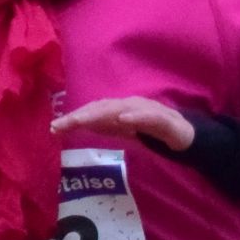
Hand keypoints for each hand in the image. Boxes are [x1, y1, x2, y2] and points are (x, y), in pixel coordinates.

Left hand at [51, 96, 193, 152]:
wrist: (185, 135)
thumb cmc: (150, 130)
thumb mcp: (121, 130)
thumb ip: (101, 127)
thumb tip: (75, 126)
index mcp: (120, 108)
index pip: (93, 110)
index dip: (74, 117)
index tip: (54, 128)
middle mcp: (131, 105)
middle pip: (102, 108)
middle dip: (80, 115)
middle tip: (60, 125)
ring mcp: (148, 110)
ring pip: (121, 109)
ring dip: (100, 113)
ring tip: (81, 120)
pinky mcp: (164, 120)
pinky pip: (148, 117)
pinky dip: (134, 116)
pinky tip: (122, 119)